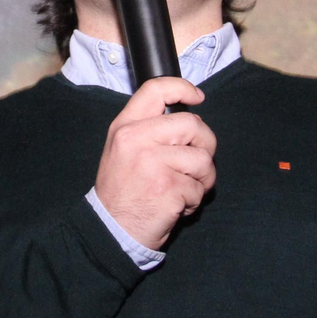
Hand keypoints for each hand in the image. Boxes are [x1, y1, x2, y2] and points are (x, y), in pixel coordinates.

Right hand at [94, 76, 216, 250]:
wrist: (111, 229)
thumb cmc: (121, 190)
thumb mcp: (121, 149)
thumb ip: (148, 129)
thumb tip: (188, 117)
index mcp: (125, 127)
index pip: (155, 90)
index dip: (183, 88)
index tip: (197, 97)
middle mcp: (137, 140)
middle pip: (192, 124)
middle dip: (205, 143)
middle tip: (197, 161)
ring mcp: (153, 164)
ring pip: (203, 158)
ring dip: (202, 178)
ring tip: (185, 188)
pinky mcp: (169, 188)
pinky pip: (200, 188)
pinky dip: (194, 200)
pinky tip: (177, 205)